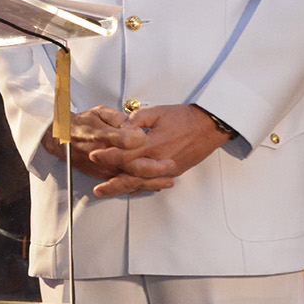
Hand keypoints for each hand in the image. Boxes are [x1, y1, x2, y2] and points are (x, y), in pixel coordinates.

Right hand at [40, 105, 177, 193]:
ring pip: (130, 179)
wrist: (63, 140)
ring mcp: (105, 169)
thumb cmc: (82, 125)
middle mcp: (105, 156)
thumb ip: (114, 116)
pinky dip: (140, 187)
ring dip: (151, 181)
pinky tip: (154, 187)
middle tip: (170, 164)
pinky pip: (124, 184)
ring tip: (168, 181)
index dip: (136, 138)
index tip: (148, 135)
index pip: (122, 139)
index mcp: (103, 136)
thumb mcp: (98, 112)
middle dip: (153, 167)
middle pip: (131, 164)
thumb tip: (128, 121)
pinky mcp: (105, 176)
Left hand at [87, 104, 229, 196]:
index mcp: (153, 144)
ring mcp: (167, 169)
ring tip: (108, 193)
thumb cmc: (184, 117)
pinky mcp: (173, 172)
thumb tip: (122, 126)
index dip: (108, 156)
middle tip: (97, 189)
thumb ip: (138, 118)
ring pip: (142, 183)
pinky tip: (130, 190)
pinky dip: (140, 188)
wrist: (208, 127)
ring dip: (124, 189)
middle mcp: (159, 160)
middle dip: (112, 183)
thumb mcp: (158, 111)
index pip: (125, 154)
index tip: (94, 155)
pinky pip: (153, 183)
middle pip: (131, 176)